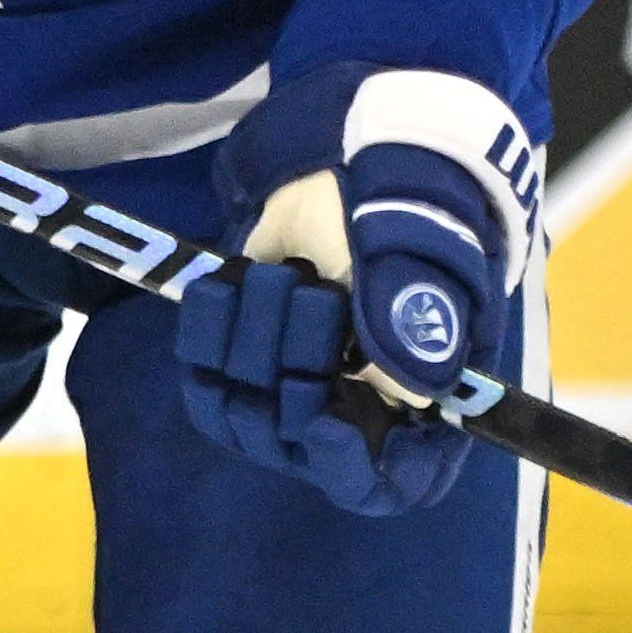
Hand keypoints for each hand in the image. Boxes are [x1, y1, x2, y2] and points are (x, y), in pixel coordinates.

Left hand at [167, 146, 505, 519]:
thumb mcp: (424, 237)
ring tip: (280, 275)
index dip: (353, 469)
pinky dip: (206, 336)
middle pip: (303, 443)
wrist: (349, 151)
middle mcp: (361, 406)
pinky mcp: (244, 364)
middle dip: (295, 360)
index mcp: (427, 393)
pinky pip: (204, 388)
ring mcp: (299, 388)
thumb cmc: (411, 196)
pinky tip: (228, 286)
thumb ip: (416, 305)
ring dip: (250, 343)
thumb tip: (413, 386)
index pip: (393, 481)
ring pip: (248, 420)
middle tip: (309, 290)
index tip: (325, 424)